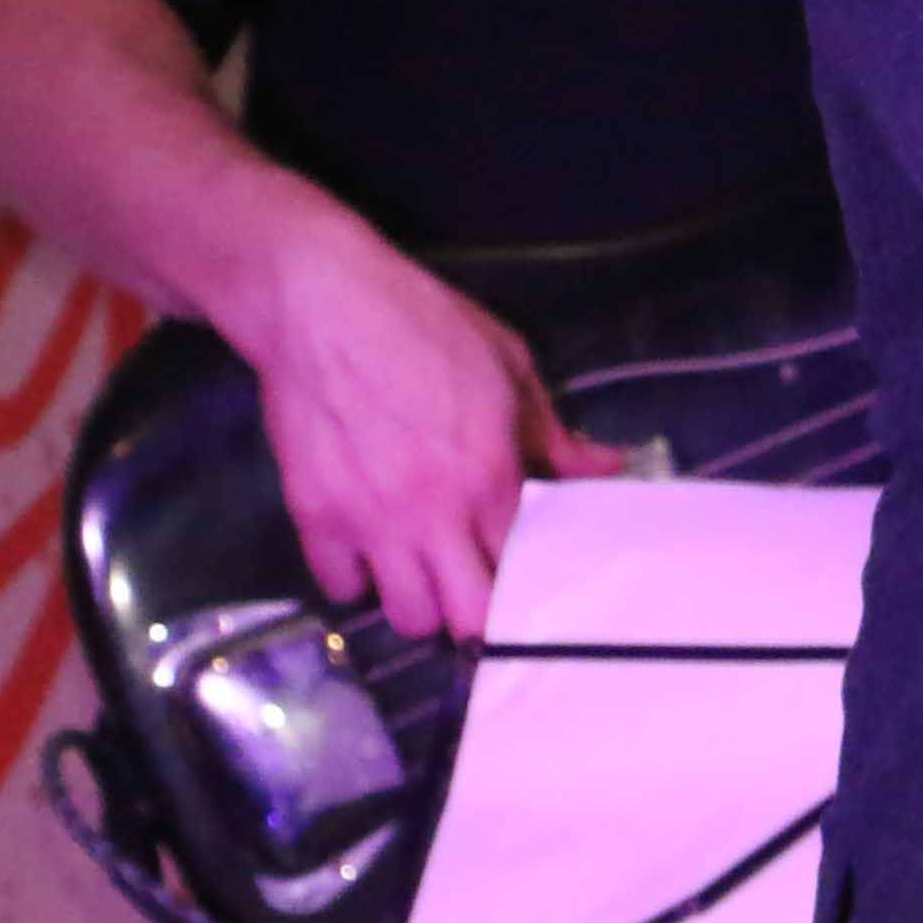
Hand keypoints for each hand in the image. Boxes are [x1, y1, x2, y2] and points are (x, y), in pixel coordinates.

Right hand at [211, 197, 621, 640]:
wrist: (321, 302)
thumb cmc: (421, 323)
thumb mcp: (507, 364)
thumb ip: (554, 433)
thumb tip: (607, 468)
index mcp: (489, 474)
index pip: (521, 569)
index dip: (527, 579)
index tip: (524, 573)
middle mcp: (432, 512)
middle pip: (467, 620)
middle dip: (478, 614)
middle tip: (476, 586)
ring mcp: (369, 521)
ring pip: (406, 617)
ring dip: (420, 600)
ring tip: (423, 566)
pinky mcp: (314, 515)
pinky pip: (340, 587)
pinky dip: (357, 576)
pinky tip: (368, 545)